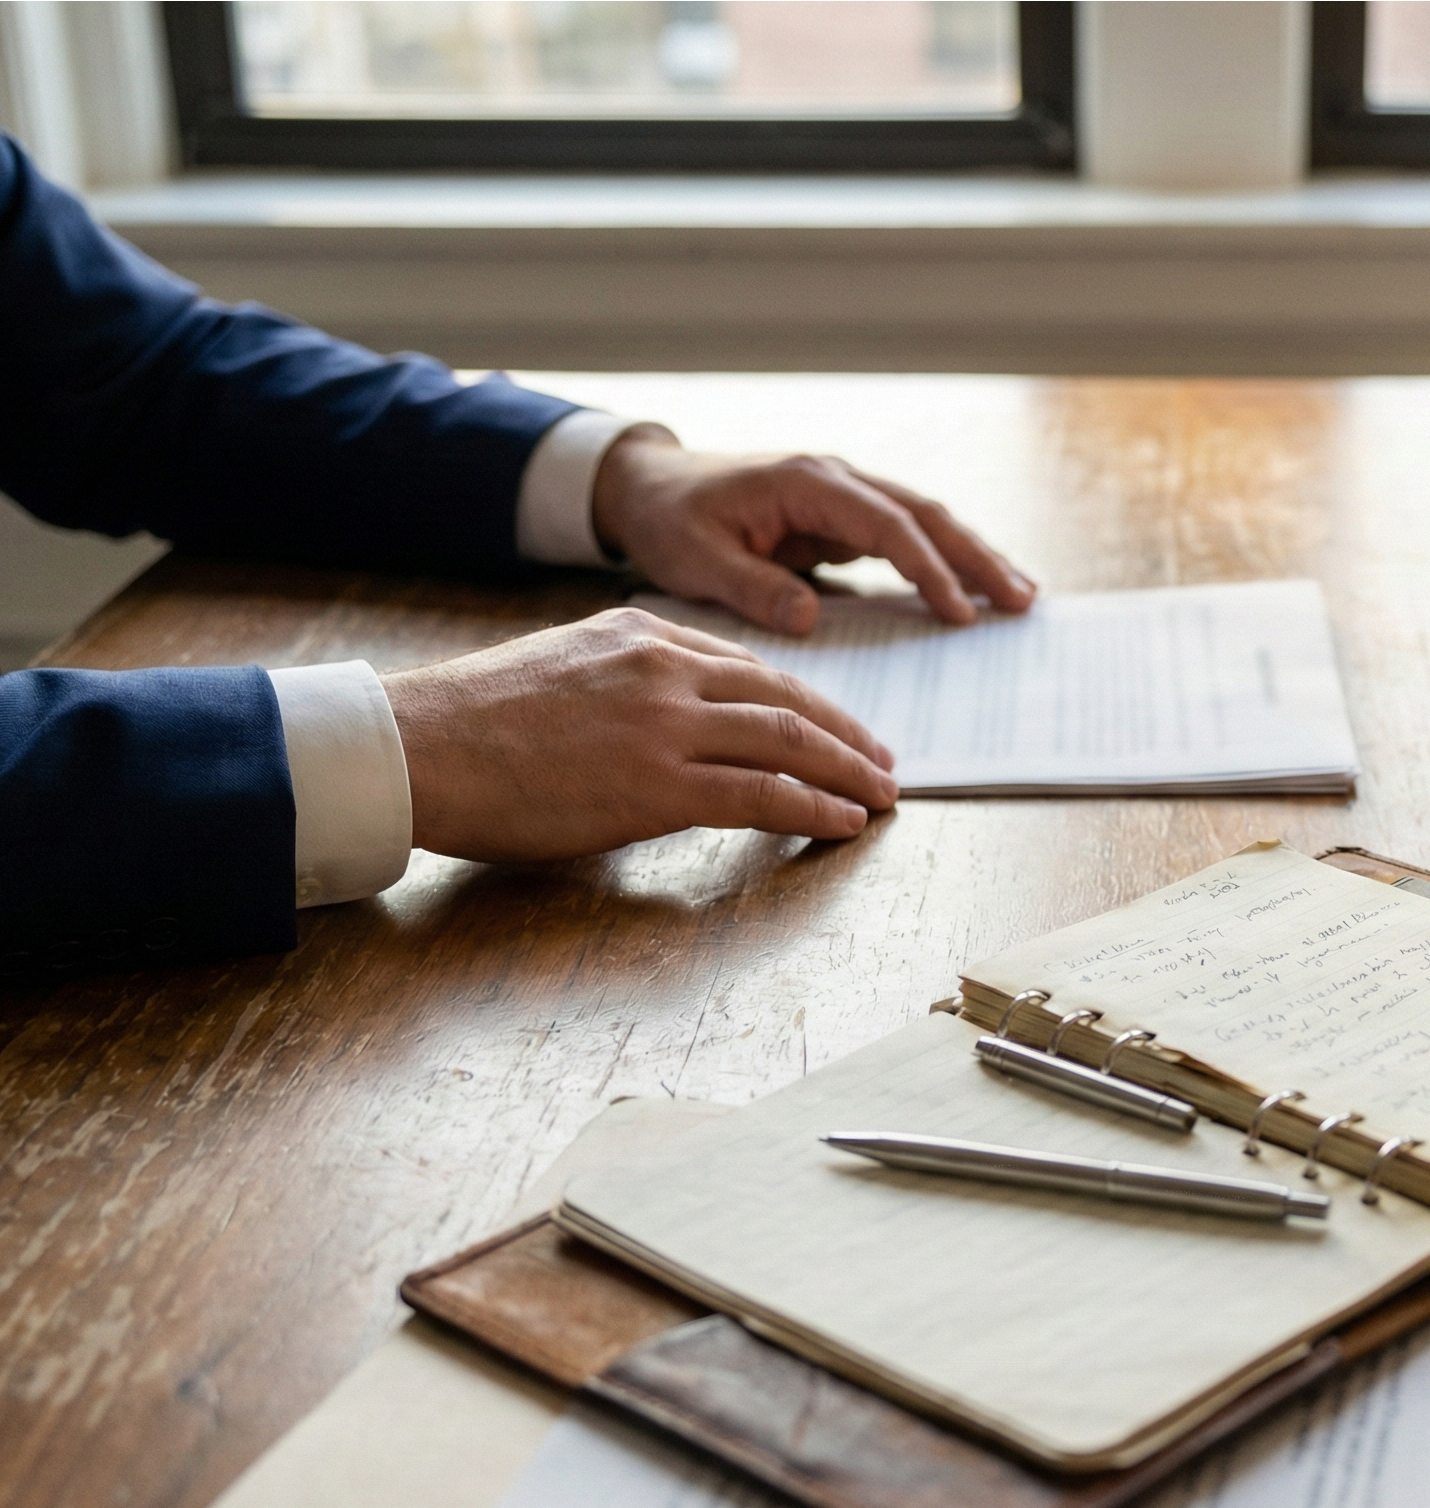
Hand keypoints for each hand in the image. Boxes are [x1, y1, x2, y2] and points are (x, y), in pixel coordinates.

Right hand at [383, 607, 898, 862]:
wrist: (416, 745)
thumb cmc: (470, 723)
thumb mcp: (562, 669)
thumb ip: (625, 683)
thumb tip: (667, 723)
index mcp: (641, 633)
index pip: (747, 666)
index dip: (803, 701)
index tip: (833, 726)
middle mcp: (664, 668)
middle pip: (785, 697)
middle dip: (844, 733)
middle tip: (882, 762)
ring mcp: (665, 724)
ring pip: (787, 740)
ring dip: (846, 771)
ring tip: (880, 796)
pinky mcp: (658, 783)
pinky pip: (762, 793)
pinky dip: (814, 807)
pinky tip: (843, 821)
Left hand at [592, 427, 1037, 634]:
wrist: (647, 487)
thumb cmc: (668, 519)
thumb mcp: (695, 558)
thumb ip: (751, 587)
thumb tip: (809, 619)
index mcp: (805, 483)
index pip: (886, 525)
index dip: (927, 569)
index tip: (959, 612)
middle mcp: (835, 480)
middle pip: (925, 514)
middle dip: (977, 557)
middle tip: (1023, 600)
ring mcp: (842, 497)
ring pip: (924, 521)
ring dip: (972, 556)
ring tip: (1019, 595)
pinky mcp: (841, 518)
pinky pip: (904, 538)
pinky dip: (942, 561)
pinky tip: (971, 590)